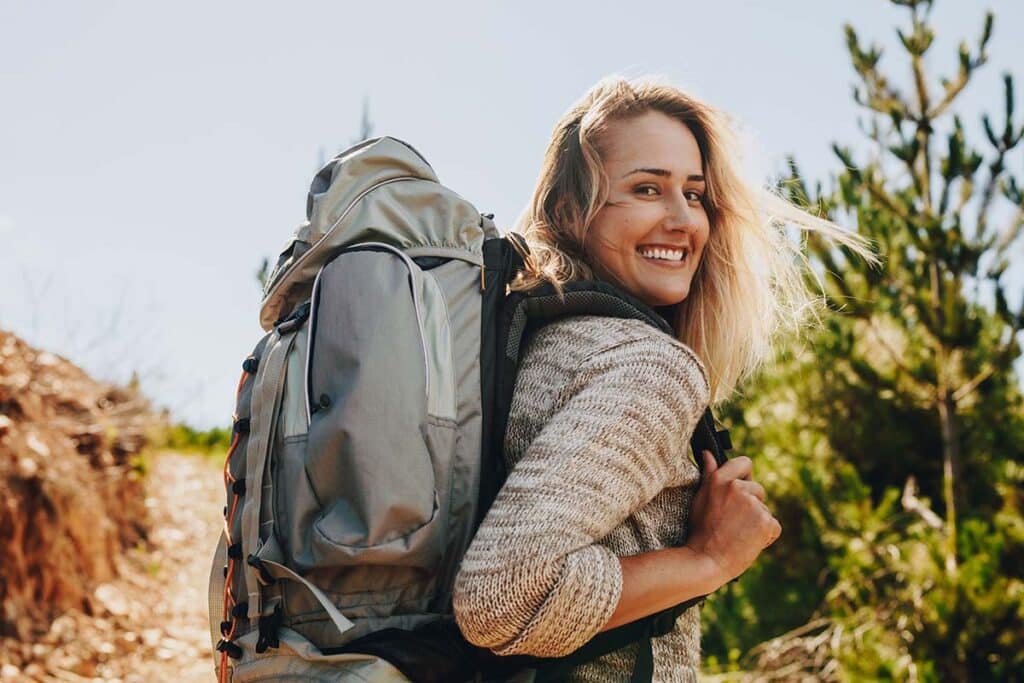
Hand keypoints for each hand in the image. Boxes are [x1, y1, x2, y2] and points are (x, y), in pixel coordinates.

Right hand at [684, 452, 780, 586]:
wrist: (707, 561)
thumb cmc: (701, 530)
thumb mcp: (700, 498)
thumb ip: (709, 474)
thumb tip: (708, 452)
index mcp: (720, 480)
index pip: (744, 463)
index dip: (745, 475)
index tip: (740, 487)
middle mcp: (738, 488)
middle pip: (758, 489)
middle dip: (751, 503)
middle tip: (733, 522)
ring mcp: (754, 504)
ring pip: (764, 509)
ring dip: (757, 521)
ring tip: (738, 534)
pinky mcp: (766, 522)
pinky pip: (773, 526)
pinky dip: (765, 535)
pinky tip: (748, 542)